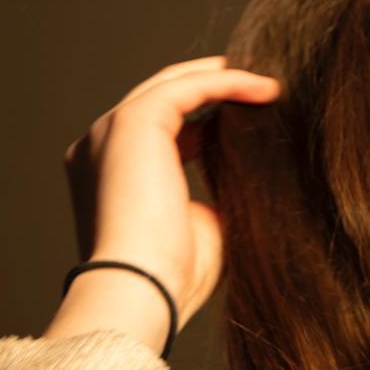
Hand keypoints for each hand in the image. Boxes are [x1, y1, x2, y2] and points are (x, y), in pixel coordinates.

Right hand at [58, 56, 281, 335]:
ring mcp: (111, 130)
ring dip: (223, 79)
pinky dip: (227, 81)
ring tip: (270, 87)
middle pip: (161, 98)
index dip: (203, 120)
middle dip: (211, 87)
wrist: (143, 289)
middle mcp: (99, 146)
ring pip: (172, 84)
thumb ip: (215, 192)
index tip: (247, 119)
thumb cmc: (173, 275)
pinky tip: (267, 90)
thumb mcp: (203, 225)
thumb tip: (248, 171)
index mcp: (106, 173)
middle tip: (261, 89)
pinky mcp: (133, 121)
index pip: (156, 131)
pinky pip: (187, 86)